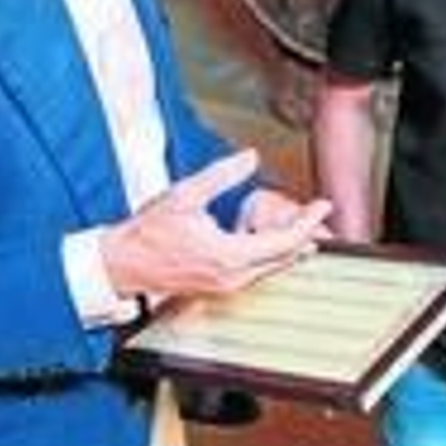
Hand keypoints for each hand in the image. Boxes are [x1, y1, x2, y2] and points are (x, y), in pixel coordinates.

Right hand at [101, 150, 332, 300]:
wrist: (122, 264)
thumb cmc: (148, 234)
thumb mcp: (186, 194)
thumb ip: (221, 175)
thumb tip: (249, 157)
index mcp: (228, 255)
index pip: (283, 242)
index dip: (307, 222)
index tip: (322, 206)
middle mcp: (231, 277)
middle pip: (283, 258)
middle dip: (305, 234)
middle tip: (319, 213)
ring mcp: (225, 286)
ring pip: (271, 267)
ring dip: (289, 246)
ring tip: (305, 226)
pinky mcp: (218, 287)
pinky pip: (256, 272)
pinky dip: (271, 255)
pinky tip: (272, 240)